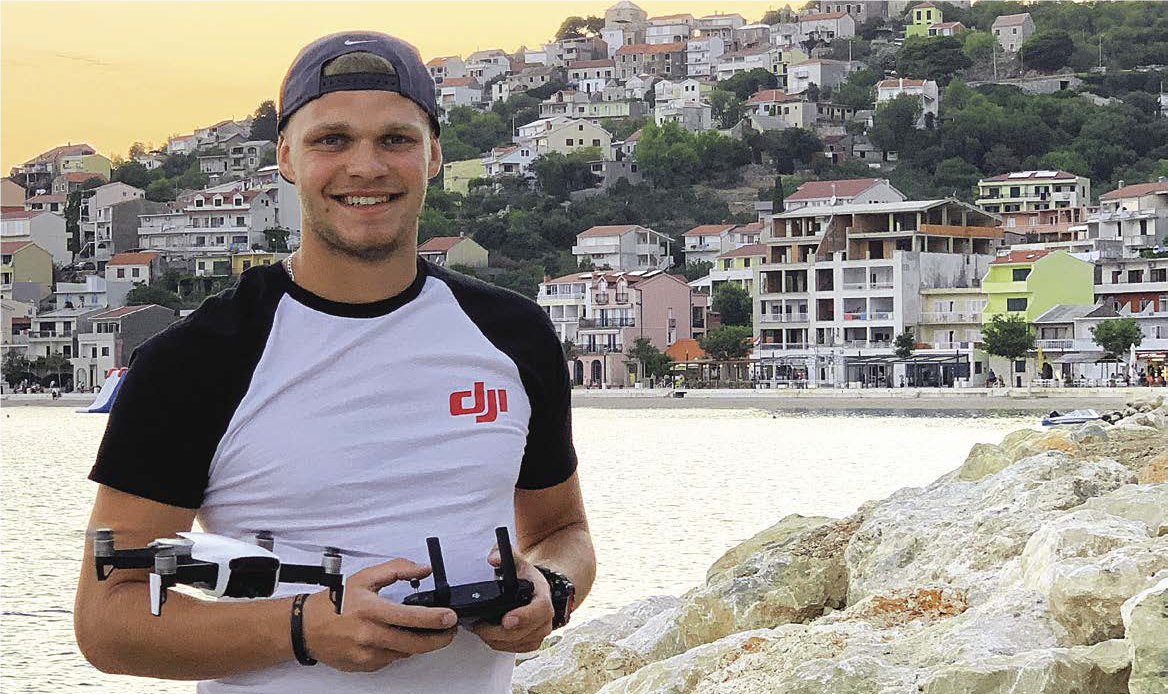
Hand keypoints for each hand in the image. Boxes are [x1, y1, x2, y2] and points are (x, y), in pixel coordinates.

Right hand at [302, 559, 457, 671]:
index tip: (449, 617)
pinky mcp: (364, 665)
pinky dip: (398, 649)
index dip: (434, 619)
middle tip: (449, 631)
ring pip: (404, 652)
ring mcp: (366, 653)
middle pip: (413, 643)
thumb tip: (422, 569)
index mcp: (370, 609)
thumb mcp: (365, 577)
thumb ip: (396, 569)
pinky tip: (394, 637)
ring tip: (425, 632)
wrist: (306, 627)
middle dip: (438, 639)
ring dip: (419, 644)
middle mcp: (369, 634)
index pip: (410, 617)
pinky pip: (391, 659)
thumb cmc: (334, 603)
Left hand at [468, 546, 553, 652]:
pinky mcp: (531, 643)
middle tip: (478, 626)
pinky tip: (488, 635)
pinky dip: (499, 644)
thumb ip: (506, 556)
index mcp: (543, 597)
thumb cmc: (528, 578)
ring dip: (495, 639)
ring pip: (516, 643)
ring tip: (479, 628)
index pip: (539, 610)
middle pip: (523, 632)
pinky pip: (514, 649)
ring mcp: (539, 633)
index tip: (506, 619)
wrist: (538, 590)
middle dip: (497, 631)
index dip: (523, 616)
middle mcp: (545, 619)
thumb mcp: (519, 563)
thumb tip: (493, 558)